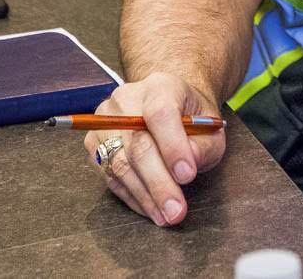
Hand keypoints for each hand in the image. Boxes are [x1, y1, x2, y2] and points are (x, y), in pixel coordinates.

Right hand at [83, 72, 227, 226]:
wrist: (168, 103)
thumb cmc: (190, 116)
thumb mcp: (209, 126)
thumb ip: (202, 146)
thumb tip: (183, 168)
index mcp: (160, 86)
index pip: (161, 113)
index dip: (173, 146)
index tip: (187, 175)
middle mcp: (127, 99)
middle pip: (138, 144)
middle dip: (159, 183)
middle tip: (176, 210)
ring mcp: (105, 120)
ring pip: (121, 164)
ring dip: (145, 196)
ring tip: (166, 216)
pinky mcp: (93, 142)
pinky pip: (110, 176)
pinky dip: (132, 196)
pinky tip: (150, 208)